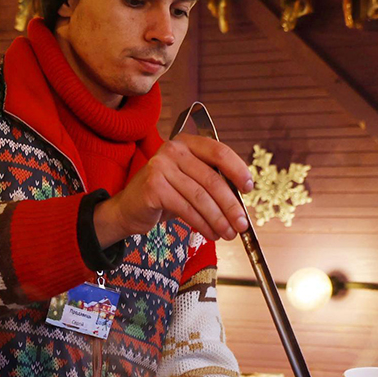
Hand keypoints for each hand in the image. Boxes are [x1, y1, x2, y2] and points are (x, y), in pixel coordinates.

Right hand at [94, 133, 252, 246]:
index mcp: (187, 143)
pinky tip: (210, 233)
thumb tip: (241, 202)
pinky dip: (202, 224)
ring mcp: (160, 166)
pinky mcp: (153, 187)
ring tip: (228, 233)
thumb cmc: (164, 196)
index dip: (238, 170)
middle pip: (212, 179)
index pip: (219, 152)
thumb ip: (212, 182)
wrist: (128, 209)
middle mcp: (173, 149)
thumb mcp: (190, 182)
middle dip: (230, 205)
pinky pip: (186, 209)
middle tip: (241, 224)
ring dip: (218, 219)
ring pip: (200, 197)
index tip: (249, 188)